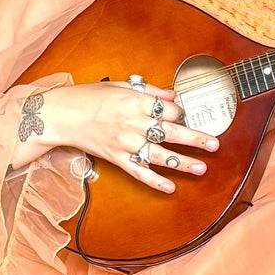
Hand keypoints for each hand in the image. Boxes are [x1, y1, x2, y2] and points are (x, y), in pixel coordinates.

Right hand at [12, 81, 216, 193]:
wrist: (60, 114)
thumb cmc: (88, 97)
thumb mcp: (120, 85)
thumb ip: (149, 91)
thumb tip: (172, 96)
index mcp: (136, 102)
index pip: (170, 110)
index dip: (182, 114)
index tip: (188, 118)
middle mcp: (134, 123)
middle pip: (172, 132)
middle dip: (196, 139)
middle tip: (214, 144)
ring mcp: (125, 143)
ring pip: (160, 155)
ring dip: (183, 163)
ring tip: (202, 168)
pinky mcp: (116, 158)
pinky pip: (139, 172)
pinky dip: (155, 182)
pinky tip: (170, 188)